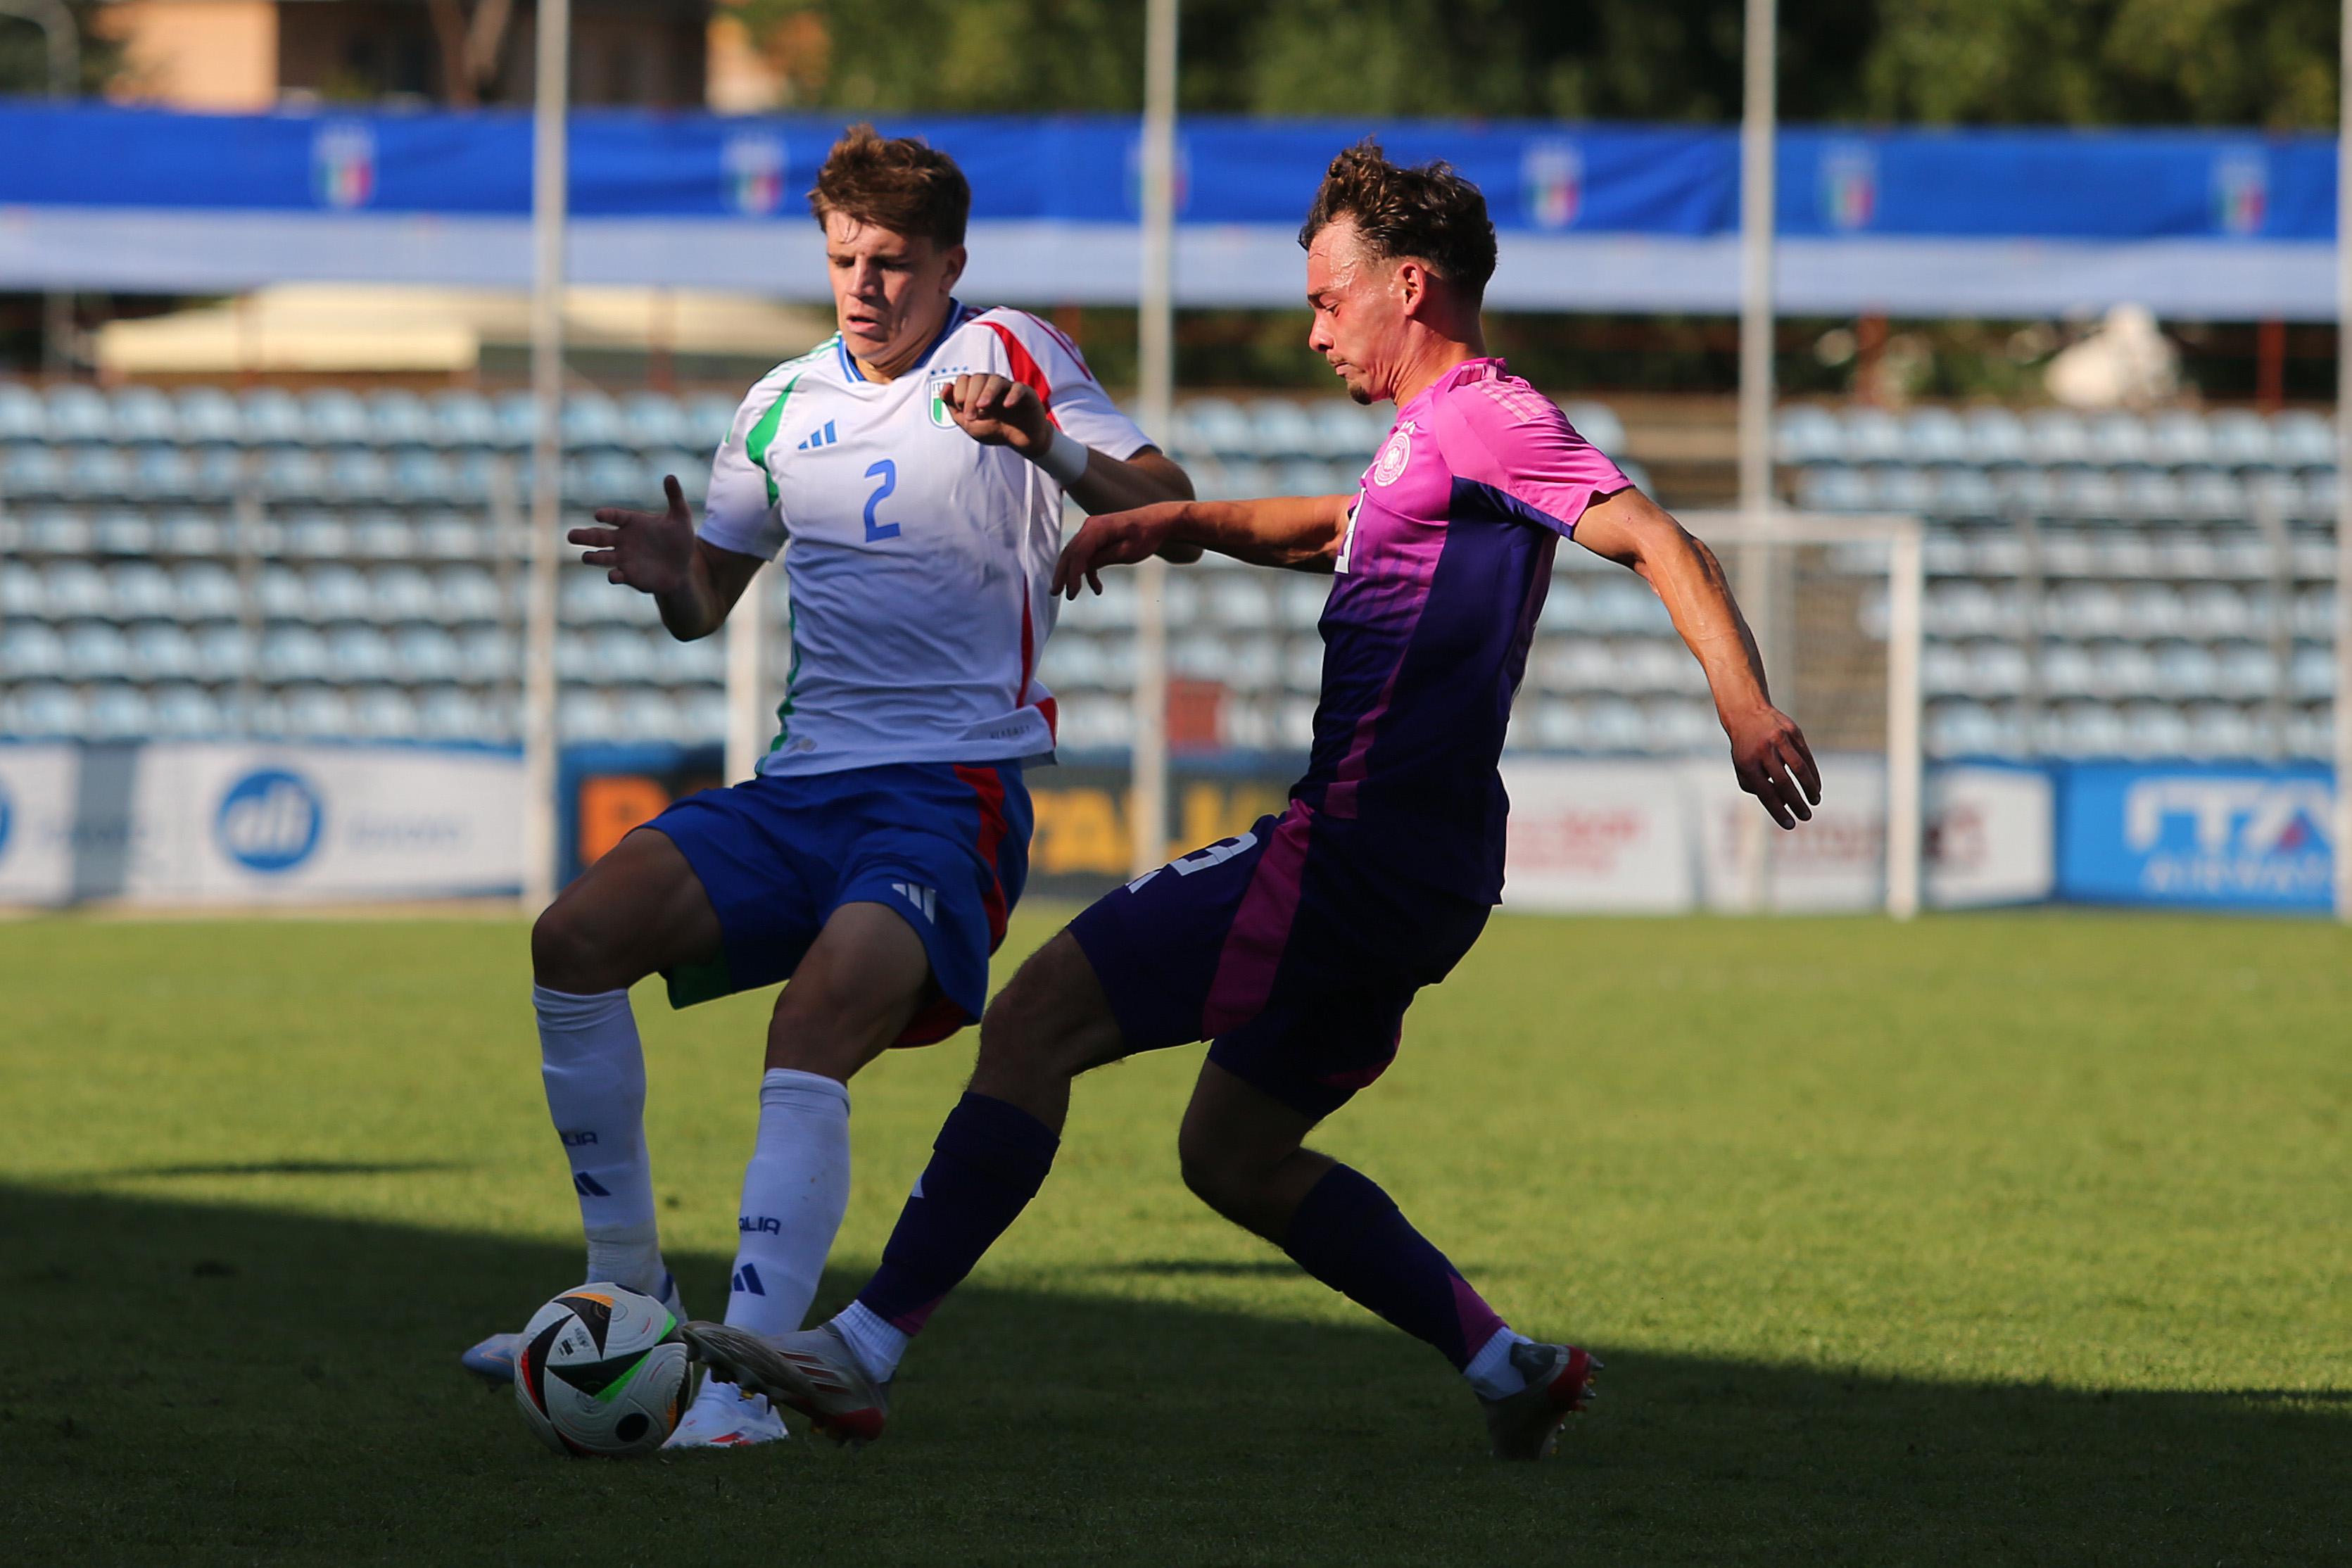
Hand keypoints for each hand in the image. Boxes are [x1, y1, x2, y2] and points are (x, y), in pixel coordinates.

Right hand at [570, 474, 697, 595]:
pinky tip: (614, 575)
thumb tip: (670, 476)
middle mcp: (622, 539)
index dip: (606, 515)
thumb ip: (675, 497)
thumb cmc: (679, 538)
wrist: (682, 566)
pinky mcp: (628, 575)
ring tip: (586, 557)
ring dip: (592, 557)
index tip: (599, 515)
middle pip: (597, 537)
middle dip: (583, 536)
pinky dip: (613, 575)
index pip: (614, 516)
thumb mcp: (681, 517)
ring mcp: (623, 558)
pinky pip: (616, 575)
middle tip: (570, 536)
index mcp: (631, 522)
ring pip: (601, 557)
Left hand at [942, 372, 1051, 453]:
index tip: (965, 415)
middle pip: (978, 378)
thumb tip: (945, 387)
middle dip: (970, 397)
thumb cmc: (993, 430)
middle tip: (971, 416)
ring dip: (987, 393)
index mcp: (977, 389)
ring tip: (983, 407)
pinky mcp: (1026, 394)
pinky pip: (1018, 388)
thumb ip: (954, 407)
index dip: (960, 394)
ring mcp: (1009, 388)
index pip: (964, 380)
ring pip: (996, 380)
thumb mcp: (969, 424)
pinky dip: (1012, 395)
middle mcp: (992, 385)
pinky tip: (1007, 406)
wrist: (1019, 441)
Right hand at [1052, 502, 1186, 597]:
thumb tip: (1082, 568)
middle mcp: (1091, 527)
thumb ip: (1103, 558)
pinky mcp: (1097, 538)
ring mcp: (1093, 531)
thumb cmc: (1146, 535)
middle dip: (1063, 574)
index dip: (1073, 574)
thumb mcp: (1127, 551)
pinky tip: (1097, 588)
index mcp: (1098, 528)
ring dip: (1072, 574)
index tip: (1072, 593)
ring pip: (1076, 555)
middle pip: (1071, 552)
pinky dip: (1088, 571)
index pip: (1079, 553)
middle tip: (1055, 593)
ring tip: (1071, 594)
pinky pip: (1087, 555)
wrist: (1157, 522)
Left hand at [1724, 704, 1821, 828]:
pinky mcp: (1793, 731)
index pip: (1765, 792)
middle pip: (1783, 782)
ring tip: (1814, 801)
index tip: (1790, 825)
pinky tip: (1816, 786)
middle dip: (1797, 803)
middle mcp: (1763, 750)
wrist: (1747, 712)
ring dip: (1809, 788)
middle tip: (1806, 816)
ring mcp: (1779, 739)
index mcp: (1748, 763)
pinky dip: (1813, 773)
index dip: (1778, 810)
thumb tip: (1782, 805)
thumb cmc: (1745, 748)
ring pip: (1799, 768)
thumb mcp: (1743, 767)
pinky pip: (1806, 756)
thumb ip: (1757, 787)